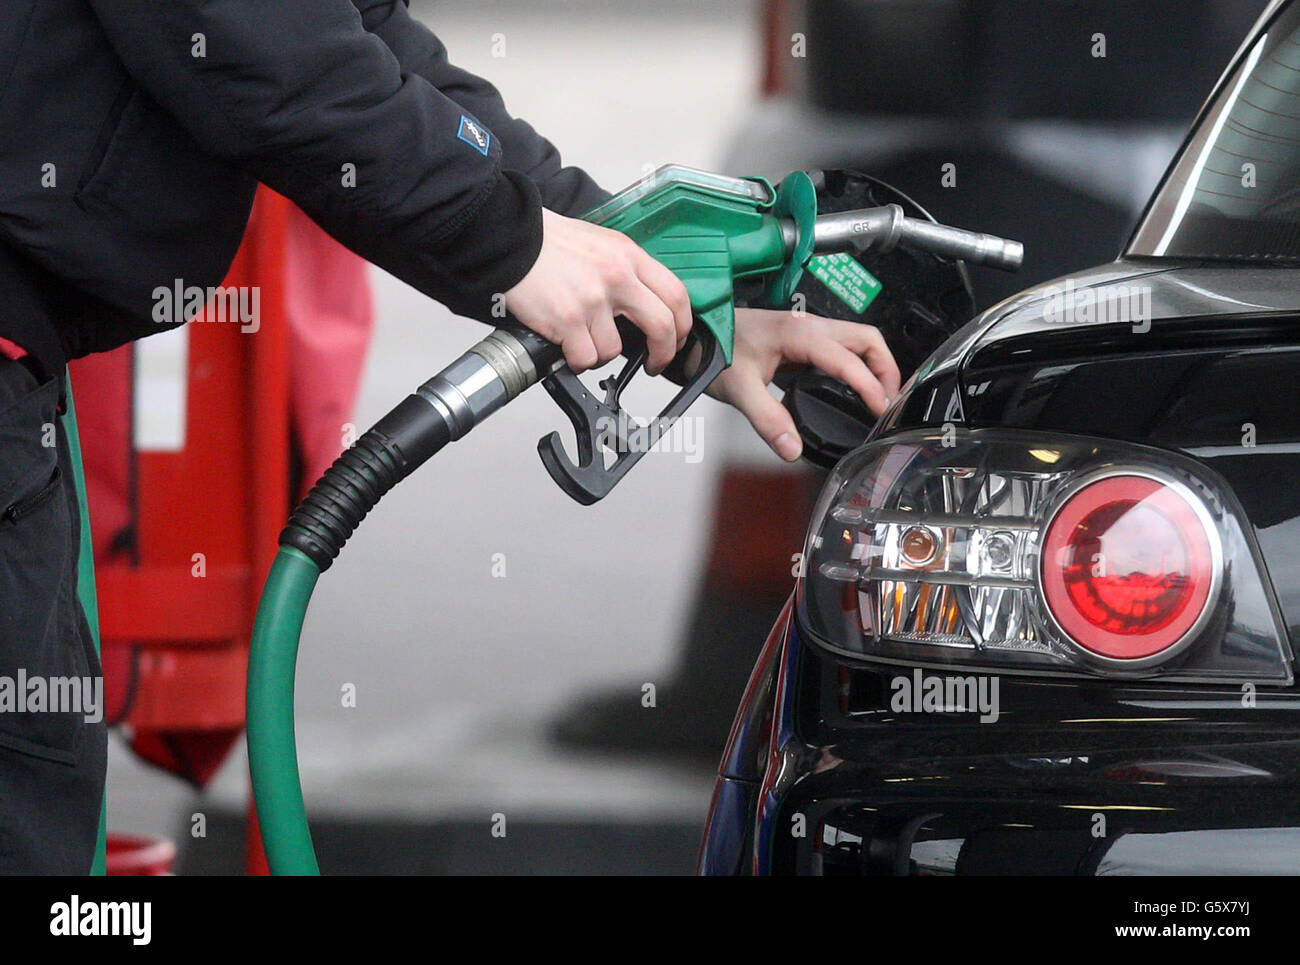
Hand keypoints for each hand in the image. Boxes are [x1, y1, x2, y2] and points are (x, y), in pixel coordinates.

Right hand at [504, 209, 691, 374]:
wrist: (512, 238)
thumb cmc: (550, 242)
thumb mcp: (601, 243)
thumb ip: (626, 270)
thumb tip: (643, 306)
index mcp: (629, 256)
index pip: (676, 294)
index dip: (682, 325)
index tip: (676, 338)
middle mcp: (617, 276)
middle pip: (662, 326)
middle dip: (663, 353)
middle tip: (654, 363)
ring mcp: (593, 299)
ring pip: (615, 349)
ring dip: (600, 354)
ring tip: (583, 340)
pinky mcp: (568, 319)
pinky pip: (585, 358)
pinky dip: (576, 359)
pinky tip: (566, 346)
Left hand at [708, 308, 901, 461]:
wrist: (695, 335)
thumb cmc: (713, 350)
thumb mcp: (739, 389)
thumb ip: (768, 420)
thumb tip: (792, 448)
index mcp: (799, 334)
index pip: (847, 360)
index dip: (869, 386)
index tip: (881, 410)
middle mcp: (808, 326)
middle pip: (867, 339)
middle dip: (885, 370)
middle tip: (889, 403)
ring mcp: (807, 329)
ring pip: (858, 339)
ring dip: (875, 365)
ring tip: (878, 397)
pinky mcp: (802, 338)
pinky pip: (842, 346)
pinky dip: (858, 365)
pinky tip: (852, 388)